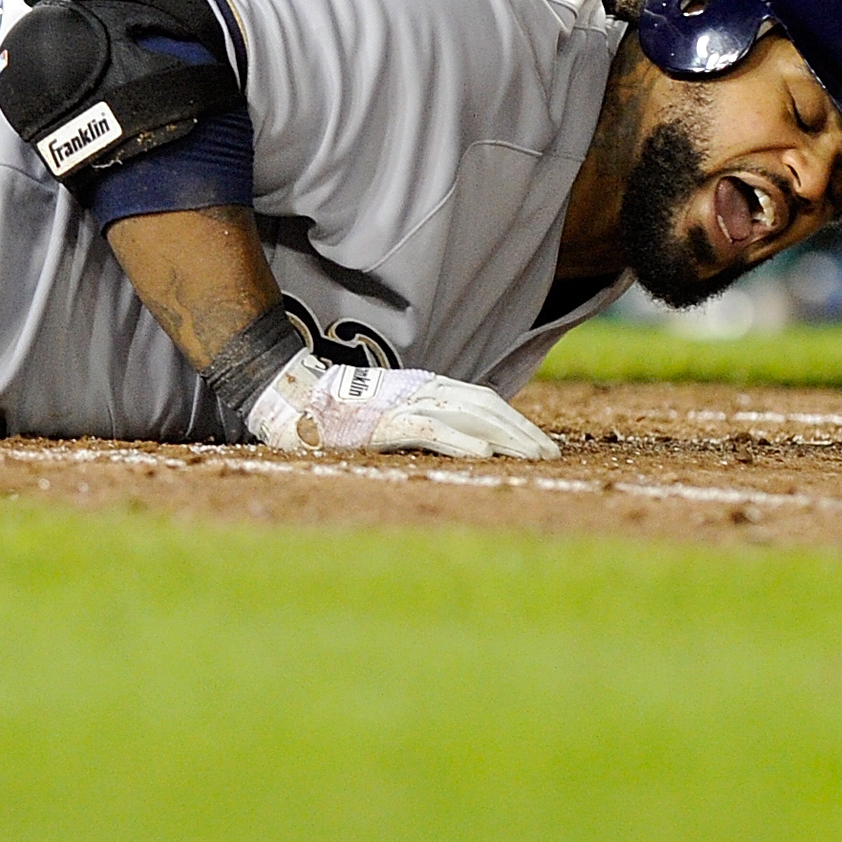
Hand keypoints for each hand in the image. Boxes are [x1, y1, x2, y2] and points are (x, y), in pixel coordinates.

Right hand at [246, 357, 558, 460]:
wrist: (289, 399)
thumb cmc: (334, 413)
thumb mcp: (386, 413)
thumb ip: (418, 421)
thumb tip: (455, 442)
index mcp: (422, 387)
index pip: (481, 399)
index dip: (515, 418)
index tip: (541, 442)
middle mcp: (419, 390)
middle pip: (484, 404)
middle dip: (522, 428)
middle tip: (553, 452)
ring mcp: (402, 404)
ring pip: (467, 414)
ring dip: (506, 435)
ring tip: (534, 454)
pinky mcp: (384, 422)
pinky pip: (431, 431)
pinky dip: (461, 440)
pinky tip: (486, 454)